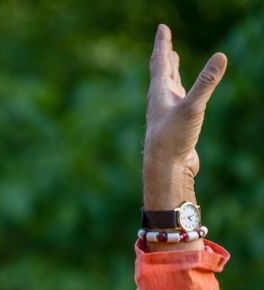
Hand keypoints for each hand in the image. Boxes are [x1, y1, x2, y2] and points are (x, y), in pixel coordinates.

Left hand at [143, 24, 226, 209]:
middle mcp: (161, 101)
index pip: (160, 61)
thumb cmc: (173, 138)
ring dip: (171, 72)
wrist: (166, 169)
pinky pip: (178, 102)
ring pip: (169, 87)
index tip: (162, 27)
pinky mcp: (176, 126)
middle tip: (166, 41)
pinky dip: (181, 92)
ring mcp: (167, 113)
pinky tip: (182, 95)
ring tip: (173, 61)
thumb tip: (221, 56)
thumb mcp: (193, 106)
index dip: (162, 43)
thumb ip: (207, 82)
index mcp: (160, 93)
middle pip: (163, 72)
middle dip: (165, 55)